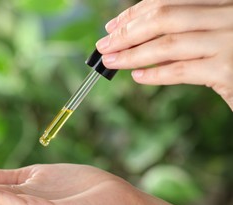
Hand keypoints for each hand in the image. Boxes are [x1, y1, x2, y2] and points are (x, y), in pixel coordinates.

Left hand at [96, 0, 232, 109]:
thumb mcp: (213, 34)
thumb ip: (184, 30)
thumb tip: (136, 37)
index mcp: (221, 2)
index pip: (168, 1)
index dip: (135, 14)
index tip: (112, 27)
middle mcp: (228, 13)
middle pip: (164, 17)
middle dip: (128, 33)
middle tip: (105, 46)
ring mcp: (230, 40)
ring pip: (169, 43)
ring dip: (133, 54)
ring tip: (112, 62)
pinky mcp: (229, 69)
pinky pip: (182, 70)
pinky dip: (157, 74)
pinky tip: (138, 77)